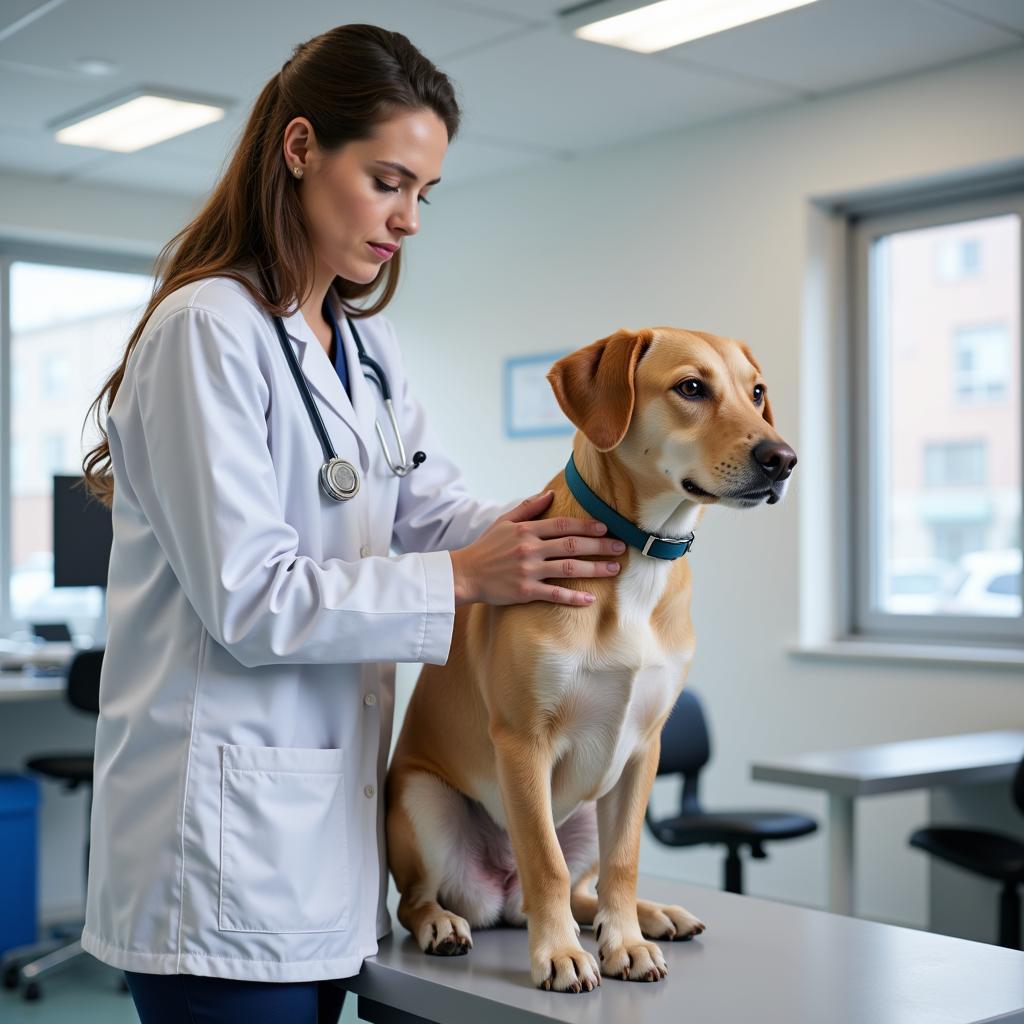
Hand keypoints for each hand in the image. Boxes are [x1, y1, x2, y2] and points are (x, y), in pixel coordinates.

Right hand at [449, 491, 624, 607]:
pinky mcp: (525, 591)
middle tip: (620, 547)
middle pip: (572, 545)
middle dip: (600, 546)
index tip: (606, 528)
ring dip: (595, 569)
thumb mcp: (504, 522)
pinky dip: (573, 597)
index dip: (587, 525)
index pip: (563, 525)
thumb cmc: (486, 547)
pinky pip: (555, 595)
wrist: (465, 574)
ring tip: (614, 569)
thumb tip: (550, 495)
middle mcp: (530, 548)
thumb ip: (527, 507)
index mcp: (526, 530)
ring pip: (569, 569)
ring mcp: (528, 571)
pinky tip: (591, 598)